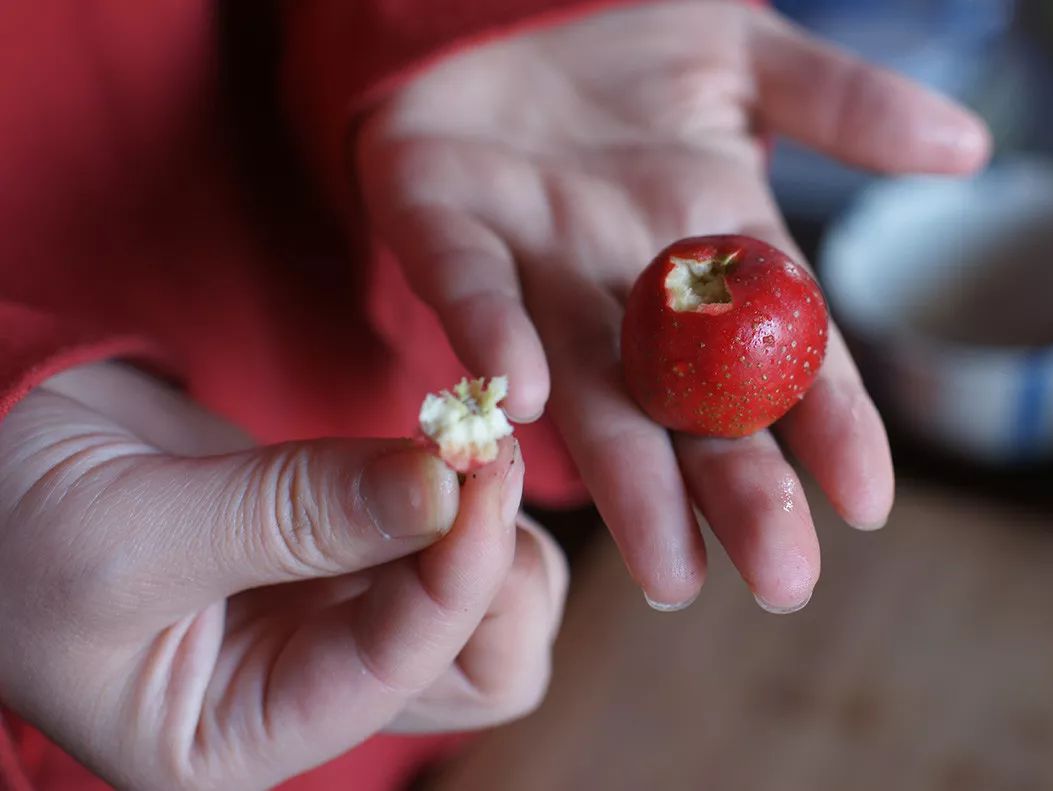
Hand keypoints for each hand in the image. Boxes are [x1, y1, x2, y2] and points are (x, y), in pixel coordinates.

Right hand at [0, 363, 565, 789]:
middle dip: (495, 570)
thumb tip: (442, 488)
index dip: (452, 575)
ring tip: (465, 446)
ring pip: (481, 607)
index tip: (473, 467)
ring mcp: (331, 611)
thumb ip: (292, 517)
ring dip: (493, 530)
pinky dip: (460, 493)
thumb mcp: (129, 536)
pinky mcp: (341, 539)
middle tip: (481, 457)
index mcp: (241, 737)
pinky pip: (443, 538)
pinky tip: (438, 441)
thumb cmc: (6, 525)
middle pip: (475, 667)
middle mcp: (305, 687)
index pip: (395, 674)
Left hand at [358, 1, 990, 610]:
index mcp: (710, 250)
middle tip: (782, 581)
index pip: (783, 351)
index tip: (868, 504)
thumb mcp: (747, 61)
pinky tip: (529, 402)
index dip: (828, 423)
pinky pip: (466, 293)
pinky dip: (495, 343)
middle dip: (737, 491)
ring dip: (627, 475)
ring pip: (589, 387)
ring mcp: (534, 268)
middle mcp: (628, 287)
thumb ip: (845, 104)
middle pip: (691, 406)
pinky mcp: (441, 230)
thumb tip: (969, 148)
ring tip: (671, 567)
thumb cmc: (624, 40)